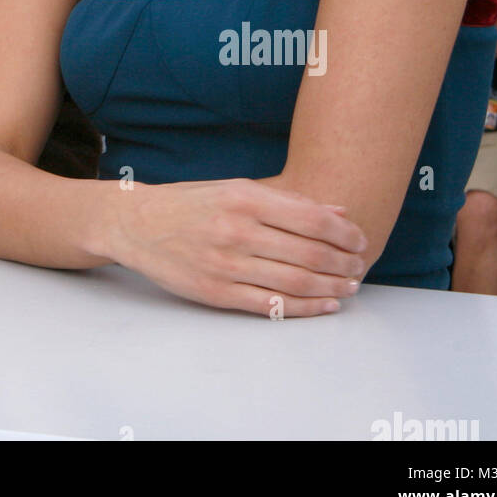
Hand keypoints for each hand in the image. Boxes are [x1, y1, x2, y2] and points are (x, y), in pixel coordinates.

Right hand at [107, 177, 368, 316]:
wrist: (135, 224)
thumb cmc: (188, 203)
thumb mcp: (233, 188)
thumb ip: (285, 200)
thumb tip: (337, 212)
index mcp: (243, 198)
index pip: (311, 219)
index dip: (344, 233)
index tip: (360, 239)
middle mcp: (236, 230)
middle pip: (309, 253)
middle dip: (343, 263)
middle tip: (360, 266)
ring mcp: (226, 264)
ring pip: (295, 281)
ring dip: (331, 287)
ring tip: (350, 285)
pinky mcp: (217, 292)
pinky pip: (271, 305)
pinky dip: (305, 308)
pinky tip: (325, 304)